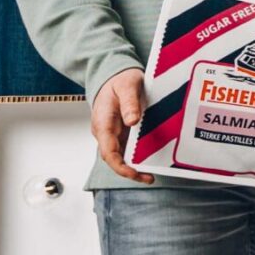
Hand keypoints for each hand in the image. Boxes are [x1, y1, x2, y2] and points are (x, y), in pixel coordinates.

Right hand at [92, 69, 154, 184]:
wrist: (115, 76)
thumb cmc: (119, 80)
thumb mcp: (126, 86)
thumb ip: (129, 103)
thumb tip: (132, 121)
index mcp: (103, 123)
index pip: (108, 152)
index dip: (120, 166)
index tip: (134, 172)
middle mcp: (106, 132)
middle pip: (114, 159)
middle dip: (130, 171)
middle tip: (149, 178)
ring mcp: (113, 134)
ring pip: (121, 157)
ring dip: (134, 167)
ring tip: (151, 175)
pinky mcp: (122, 134)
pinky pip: (127, 150)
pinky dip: (138, 158)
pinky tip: (150, 162)